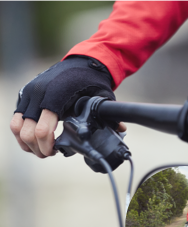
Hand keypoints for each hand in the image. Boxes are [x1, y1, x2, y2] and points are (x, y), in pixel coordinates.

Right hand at [11, 56, 126, 157]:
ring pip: (16, 126)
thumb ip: (108, 115)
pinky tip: (34, 137)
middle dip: (37, 148)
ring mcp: (29, 92)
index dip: (47, 147)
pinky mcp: (25, 93)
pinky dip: (21, 131)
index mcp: (56, 96)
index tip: (56, 151)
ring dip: (26, 142)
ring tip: (41, 147)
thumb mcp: (101, 98)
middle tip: (49, 153)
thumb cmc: (91, 81)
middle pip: (27, 132)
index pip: (42, 131)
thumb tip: (120, 130)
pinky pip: (16, 118)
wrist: (82, 62)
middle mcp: (38, 93)